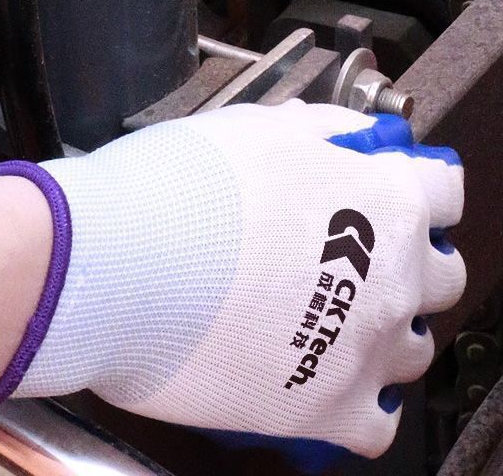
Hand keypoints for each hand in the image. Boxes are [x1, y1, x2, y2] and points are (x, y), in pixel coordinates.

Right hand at [0, 101, 464, 468]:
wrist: (111, 260)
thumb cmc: (171, 188)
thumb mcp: (251, 129)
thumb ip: (315, 130)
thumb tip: (340, 134)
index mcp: (378, 199)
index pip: (442, 191)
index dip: (415, 187)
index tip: (394, 194)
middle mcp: (388, 275)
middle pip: (441, 274)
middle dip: (407, 261)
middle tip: (358, 257)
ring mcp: (361, 347)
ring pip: (412, 346)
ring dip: (382, 328)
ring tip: (327, 316)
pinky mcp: (322, 408)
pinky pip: (376, 422)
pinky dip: (358, 401)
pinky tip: (323, 375)